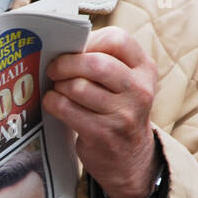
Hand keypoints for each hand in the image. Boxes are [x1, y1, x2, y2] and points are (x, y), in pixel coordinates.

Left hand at [44, 28, 159, 197]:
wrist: (130, 158)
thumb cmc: (119, 110)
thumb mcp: (127, 83)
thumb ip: (106, 61)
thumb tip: (65, 45)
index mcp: (145, 70)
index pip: (117, 39)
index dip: (90, 41)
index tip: (76, 49)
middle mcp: (138, 90)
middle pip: (94, 63)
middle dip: (66, 63)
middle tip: (54, 68)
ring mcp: (122, 114)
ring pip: (77, 87)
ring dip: (59, 85)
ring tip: (58, 89)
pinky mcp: (102, 134)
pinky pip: (65, 108)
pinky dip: (52, 102)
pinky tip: (54, 103)